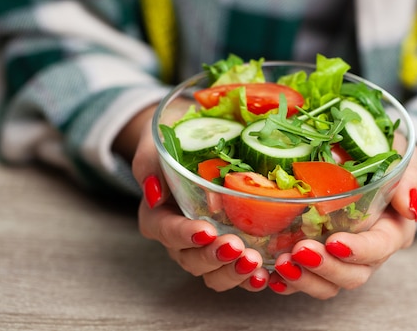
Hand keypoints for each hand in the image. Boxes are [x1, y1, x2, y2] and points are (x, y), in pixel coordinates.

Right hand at [115, 102, 269, 291]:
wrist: (203, 139)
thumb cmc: (177, 138)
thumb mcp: (158, 140)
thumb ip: (148, 163)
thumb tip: (154, 193)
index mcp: (159, 213)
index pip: (165, 231)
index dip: (184, 235)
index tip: (206, 229)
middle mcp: (181, 237)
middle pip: (191, 259)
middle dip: (214, 257)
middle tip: (236, 246)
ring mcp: (207, 247)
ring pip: (214, 273)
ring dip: (233, 273)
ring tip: (254, 263)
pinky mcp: (233, 250)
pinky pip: (239, 272)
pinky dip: (252, 277)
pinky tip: (268, 276)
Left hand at [268, 135, 416, 298]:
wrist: (366, 156)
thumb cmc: (387, 158)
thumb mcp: (402, 159)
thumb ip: (409, 180)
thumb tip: (410, 207)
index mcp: (392, 230)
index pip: (379, 248)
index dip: (358, 250)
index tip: (334, 242)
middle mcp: (369, 252)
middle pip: (352, 274)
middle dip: (325, 268)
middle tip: (299, 252)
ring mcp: (343, 259)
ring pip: (328, 284)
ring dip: (304, 279)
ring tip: (281, 264)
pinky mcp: (320, 258)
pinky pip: (306, 279)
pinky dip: (289, 281)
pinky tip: (272, 276)